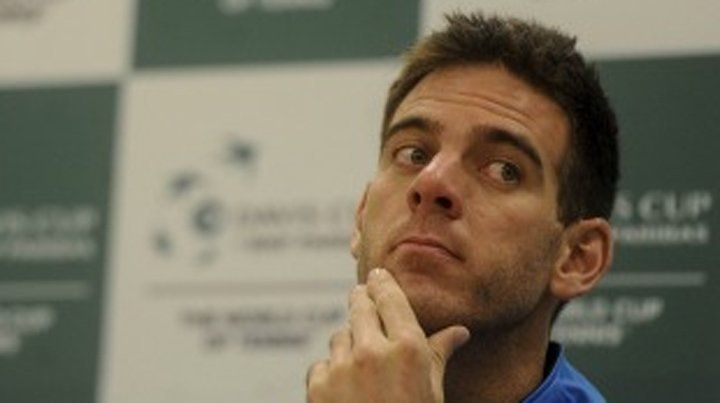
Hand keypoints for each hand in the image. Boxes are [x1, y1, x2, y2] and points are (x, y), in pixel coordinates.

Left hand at [306, 268, 469, 402]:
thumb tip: (460, 331)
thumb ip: (440, 354)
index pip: (389, 297)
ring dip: (348, 344)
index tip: (376, 275)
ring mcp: (342, 368)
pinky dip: (331, 373)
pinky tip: (345, 391)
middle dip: (360, 301)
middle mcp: (372, 350)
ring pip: (339, 337)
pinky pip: (322, 365)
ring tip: (361, 367)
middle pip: (359, 306)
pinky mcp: (318, 386)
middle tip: (361, 296)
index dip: (381, 283)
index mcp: (408, 348)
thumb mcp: (434, 392)